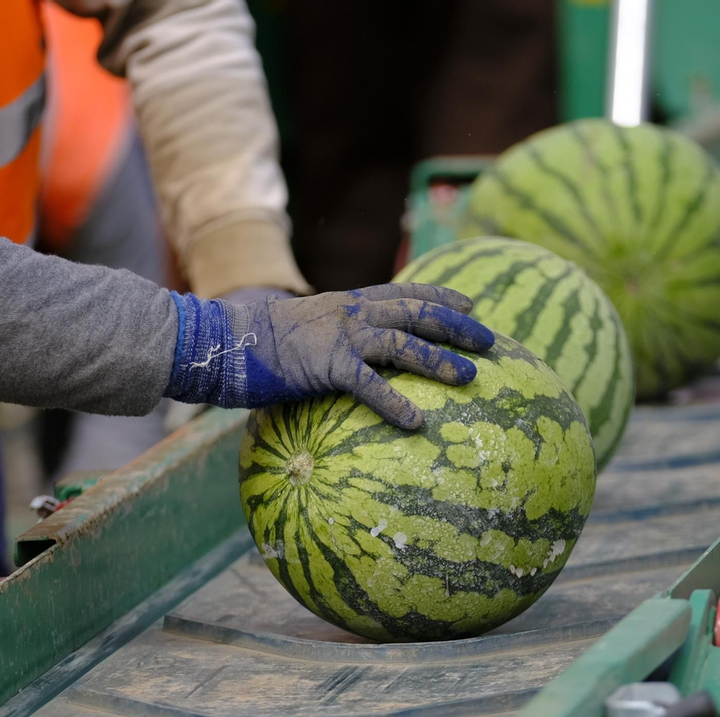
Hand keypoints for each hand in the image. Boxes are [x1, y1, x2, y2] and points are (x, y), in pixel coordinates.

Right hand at [164, 283, 494, 428]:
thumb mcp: (309, 329)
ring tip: (469, 378)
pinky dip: (395, 403)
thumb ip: (337, 337)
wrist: (228, 341)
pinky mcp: (327, 366)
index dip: (440, 296)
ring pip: (404, 344)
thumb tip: (354, 355)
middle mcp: (353, 313)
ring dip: (440, 360)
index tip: (470, 302)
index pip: (405, 292)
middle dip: (457, 326)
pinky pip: (369, 385)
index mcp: (351, 302)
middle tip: (490, 341)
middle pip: (417, 314)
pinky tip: (416, 422)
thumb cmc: (265, 343)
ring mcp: (342, 337)